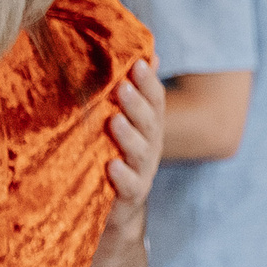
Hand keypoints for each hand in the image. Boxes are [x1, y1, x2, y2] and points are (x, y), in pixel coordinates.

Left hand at [105, 60, 163, 213]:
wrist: (116, 212)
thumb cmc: (114, 158)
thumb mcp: (122, 126)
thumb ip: (129, 94)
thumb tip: (142, 54)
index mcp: (149, 127)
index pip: (154, 100)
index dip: (149, 82)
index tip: (138, 63)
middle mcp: (150, 147)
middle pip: (150, 122)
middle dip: (137, 103)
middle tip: (122, 85)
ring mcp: (142, 171)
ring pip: (141, 152)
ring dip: (129, 136)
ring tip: (114, 120)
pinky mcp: (130, 196)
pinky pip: (130, 185)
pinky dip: (122, 176)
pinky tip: (111, 166)